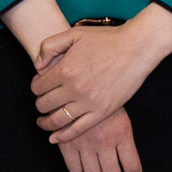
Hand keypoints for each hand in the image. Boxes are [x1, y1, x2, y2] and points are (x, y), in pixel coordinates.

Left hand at [29, 11, 171, 137]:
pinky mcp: (102, 112)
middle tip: (42, 104)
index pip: (38, 87)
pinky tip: (55, 138)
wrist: (136, 49)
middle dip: (40, 105)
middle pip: (45, 105)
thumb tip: (37, 66)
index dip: (35, 88)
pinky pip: (77, 129)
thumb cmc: (106, 39)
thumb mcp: (74, 34)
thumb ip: (50, 46)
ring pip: (57, 120)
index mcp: (65, 69)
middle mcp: (74, 88)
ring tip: (43, 122)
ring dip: (46, 123)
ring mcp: (88, 102)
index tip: (39, 88)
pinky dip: (63, 136)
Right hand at [55, 107, 142, 171]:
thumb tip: (129, 169)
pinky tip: (80, 160)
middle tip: (110, 169)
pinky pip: (75, 170)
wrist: (76, 84)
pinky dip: (78, 169)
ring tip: (94, 163)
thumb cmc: (102, 99)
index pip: (132, 167)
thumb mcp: (120, 115)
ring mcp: (85, 145)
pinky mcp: (67, 144)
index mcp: (122, 134)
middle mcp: (105, 142)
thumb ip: (123, 139)